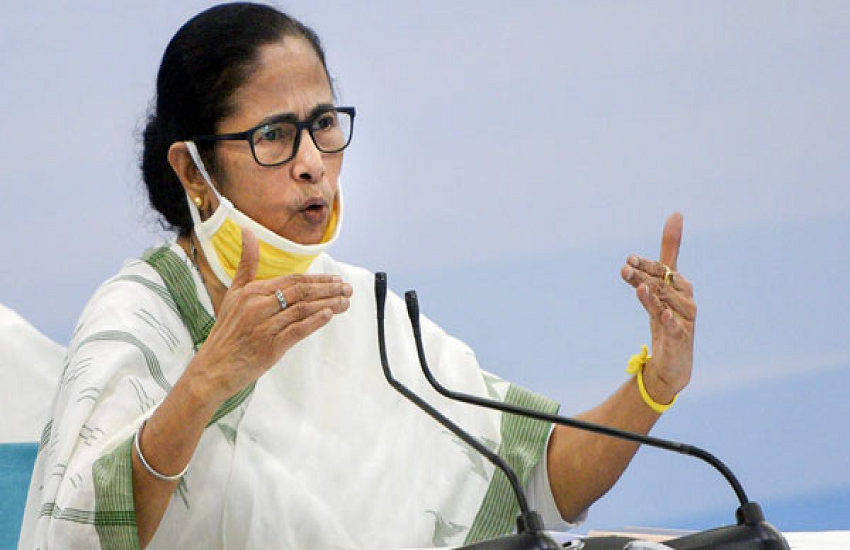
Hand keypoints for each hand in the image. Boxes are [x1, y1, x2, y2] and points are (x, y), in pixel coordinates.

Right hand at [188, 227, 351, 402]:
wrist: (213, 367)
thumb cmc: (227, 330)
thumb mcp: (234, 293)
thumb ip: (247, 264)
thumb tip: (248, 230)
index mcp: (252, 292)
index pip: (293, 280)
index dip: (318, 279)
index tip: (337, 280)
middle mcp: (258, 306)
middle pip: (301, 292)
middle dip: (329, 290)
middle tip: (348, 289)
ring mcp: (264, 327)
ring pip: (302, 310)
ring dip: (328, 305)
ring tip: (345, 302)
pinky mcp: (270, 347)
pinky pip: (297, 330)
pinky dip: (314, 322)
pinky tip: (329, 316)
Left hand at [620, 213, 695, 402]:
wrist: (673, 362)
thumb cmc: (667, 318)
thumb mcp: (661, 286)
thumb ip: (668, 253)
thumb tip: (676, 213)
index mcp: (679, 285)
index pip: (661, 271)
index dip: (645, 265)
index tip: (628, 259)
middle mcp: (685, 300)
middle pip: (661, 285)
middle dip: (643, 276)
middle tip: (624, 268)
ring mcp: (684, 320)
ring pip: (666, 305)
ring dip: (652, 297)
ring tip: (639, 288)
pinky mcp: (681, 339)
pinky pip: (675, 328)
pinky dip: (669, 321)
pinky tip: (662, 316)